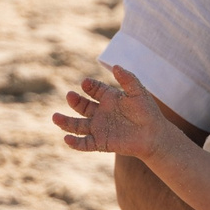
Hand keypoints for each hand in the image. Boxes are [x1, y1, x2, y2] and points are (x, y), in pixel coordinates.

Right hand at [54, 65, 171, 158]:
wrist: (155, 136)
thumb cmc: (148, 113)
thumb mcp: (138, 92)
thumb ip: (128, 79)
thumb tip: (115, 66)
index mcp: (109, 98)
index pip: (94, 90)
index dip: (89, 86)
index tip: (86, 83)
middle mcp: (101, 113)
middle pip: (82, 106)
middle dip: (75, 101)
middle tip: (70, 95)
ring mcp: (100, 128)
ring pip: (78, 125)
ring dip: (66, 122)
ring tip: (55, 118)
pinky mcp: (101, 143)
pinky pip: (85, 143)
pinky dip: (75, 142)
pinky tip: (67, 139)